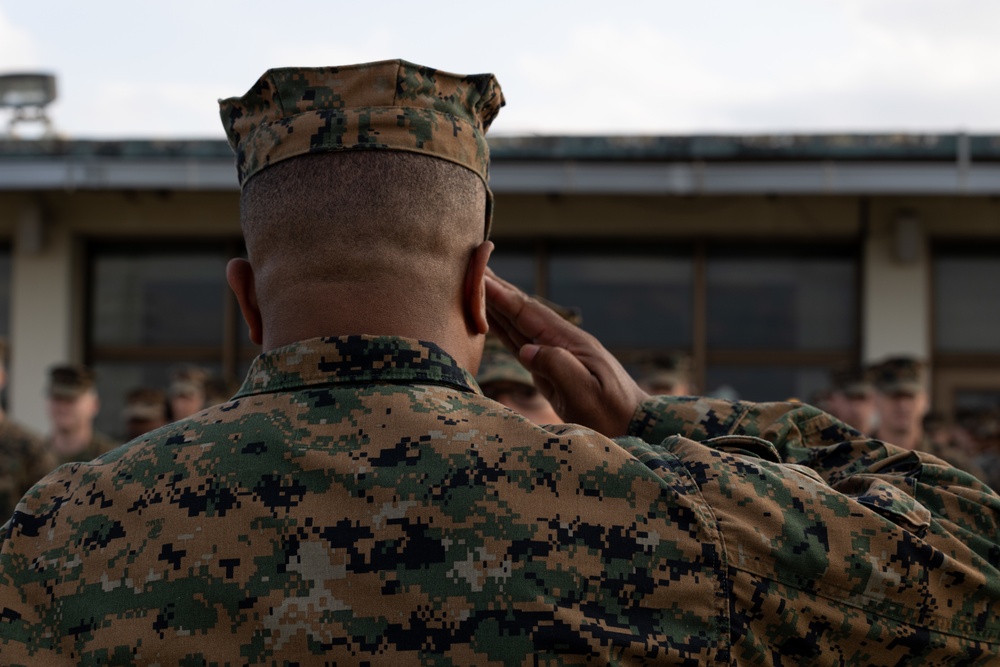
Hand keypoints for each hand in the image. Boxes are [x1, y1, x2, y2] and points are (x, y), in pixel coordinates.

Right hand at [484, 269, 648, 436]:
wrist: (633, 426)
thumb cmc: (611, 412)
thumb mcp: (584, 392)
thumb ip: (556, 367)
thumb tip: (525, 350)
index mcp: (569, 341)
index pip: (528, 313)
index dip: (502, 296)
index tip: (480, 276)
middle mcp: (560, 342)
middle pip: (521, 311)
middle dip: (496, 290)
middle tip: (472, 266)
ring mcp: (555, 354)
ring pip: (518, 324)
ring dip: (496, 306)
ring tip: (474, 287)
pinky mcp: (551, 369)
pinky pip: (521, 343)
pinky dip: (502, 329)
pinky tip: (490, 322)